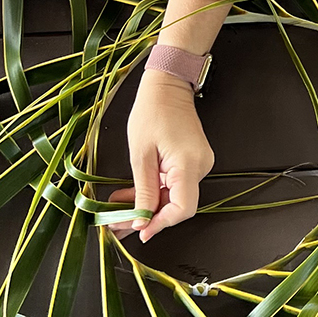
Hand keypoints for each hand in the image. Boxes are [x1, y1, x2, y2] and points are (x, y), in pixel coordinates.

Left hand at [111, 71, 213, 242]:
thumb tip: (141, 220)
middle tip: (117, 224)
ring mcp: (198, 164)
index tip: (139, 230)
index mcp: (188, 164)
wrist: (167, 86)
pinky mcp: (192, 161)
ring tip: (118, 209)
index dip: (161, 224)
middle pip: (177, 205)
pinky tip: (132, 195)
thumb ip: (143, 191)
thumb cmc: (152, 111)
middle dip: (147, 217)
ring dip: (147, 204)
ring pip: (173, 196)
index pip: (183, 208)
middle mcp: (200, 166)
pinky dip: (154, 191)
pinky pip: (174, 185)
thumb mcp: (140, 154)